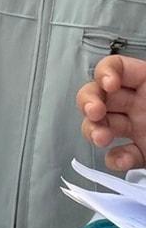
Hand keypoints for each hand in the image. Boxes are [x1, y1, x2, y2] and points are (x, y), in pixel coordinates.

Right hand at [79, 55, 145, 170]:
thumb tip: (112, 84)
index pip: (116, 67)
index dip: (105, 72)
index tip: (108, 85)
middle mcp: (139, 104)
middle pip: (98, 96)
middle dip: (89, 103)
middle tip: (95, 113)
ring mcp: (139, 129)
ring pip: (101, 126)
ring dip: (94, 131)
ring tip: (101, 139)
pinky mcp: (143, 154)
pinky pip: (119, 155)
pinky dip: (115, 159)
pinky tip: (121, 160)